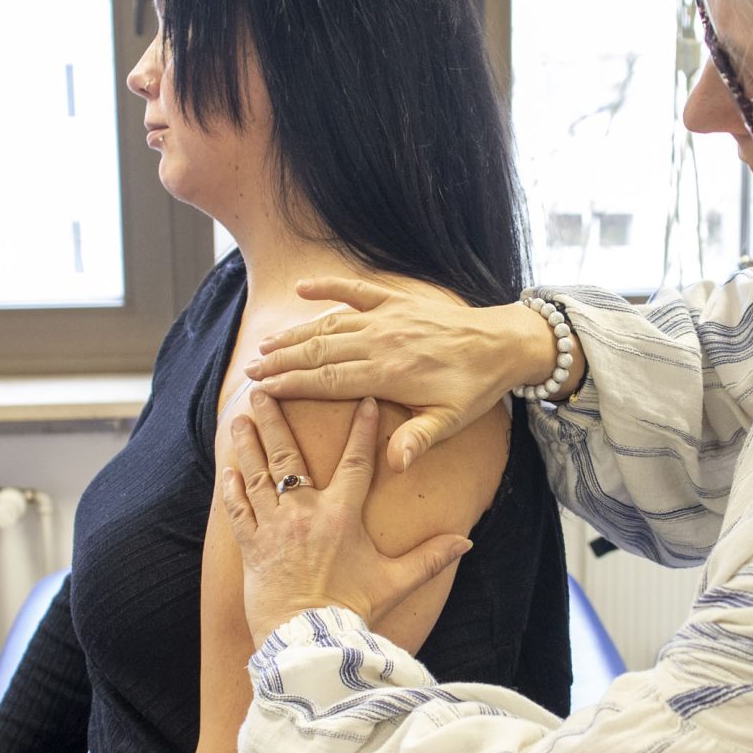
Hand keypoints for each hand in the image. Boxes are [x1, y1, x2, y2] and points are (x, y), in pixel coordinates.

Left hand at [218, 395, 471, 643]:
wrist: (309, 640)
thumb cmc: (352, 609)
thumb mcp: (395, 582)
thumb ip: (430, 558)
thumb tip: (466, 542)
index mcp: (342, 515)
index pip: (355, 461)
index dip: (362, 429)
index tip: (362, 400)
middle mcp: (304, 512)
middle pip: (288, 455)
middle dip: (275, 419)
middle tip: (263, 390)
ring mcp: (274, 527)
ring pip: (257, 474)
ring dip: (248, 444)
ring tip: (240, 419)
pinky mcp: (252, 546)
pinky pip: (239, 509)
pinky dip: (232, 488)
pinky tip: (228, 470)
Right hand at [241, 276, 553, 471]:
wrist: (502, 343)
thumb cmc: (474, 388)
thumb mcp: (451, 421)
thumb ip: (419, 440)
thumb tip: (394, 464)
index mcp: (389, 373)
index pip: (329, 380)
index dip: (292, 385)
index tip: (262, 390)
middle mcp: (381, 341)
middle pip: (319, 352)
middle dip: (282, 362)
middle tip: (250, 371)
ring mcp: (387, 317)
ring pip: (329, 324)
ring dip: (295, 335)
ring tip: (265, 346)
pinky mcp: (397, 300)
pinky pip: (356, 290)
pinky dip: (328, 288)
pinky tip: (302, 288)